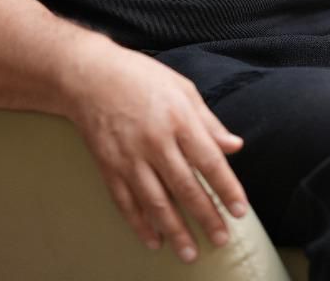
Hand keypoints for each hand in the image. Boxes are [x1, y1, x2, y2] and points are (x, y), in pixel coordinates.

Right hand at [70, 45, 247, 259]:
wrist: (89, 76)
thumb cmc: (142, 77)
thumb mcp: (182, 88)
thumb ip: (208, 121)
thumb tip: (235, 146)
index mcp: (178, 118)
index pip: (209, 160)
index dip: (227, 188)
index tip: (240, 211)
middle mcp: (155, 140)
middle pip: (185, 187)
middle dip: (205, 217)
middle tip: (221, 240)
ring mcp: (129, 156)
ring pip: (156, 202)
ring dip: (175, 231)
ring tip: (190, 254)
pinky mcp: (108, 167)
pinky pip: (126, 203)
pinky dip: (140, 225)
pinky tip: (154, 241)